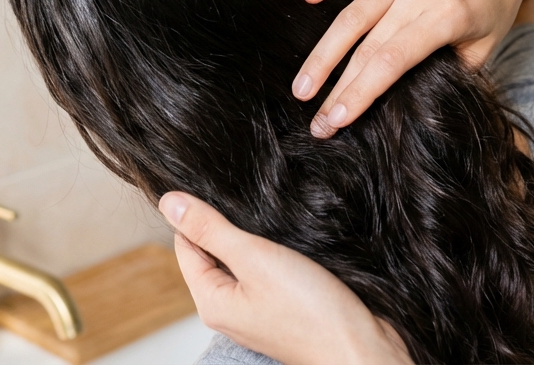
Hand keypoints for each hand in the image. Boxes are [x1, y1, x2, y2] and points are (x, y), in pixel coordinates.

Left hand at [159, 192, 410, 364]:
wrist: (364, 349)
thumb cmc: (313, 314)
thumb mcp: (255, 259)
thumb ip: (211, 230)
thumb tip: (169, 203)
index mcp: (211, 301)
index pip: (185, 244)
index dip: (196, 212)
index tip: (214, 185)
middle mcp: (230, 307)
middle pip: (213, 250)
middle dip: (228, 222)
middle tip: (249, 197)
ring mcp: (257, 308)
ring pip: (243, 258)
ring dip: (255, 235)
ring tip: (271, 215)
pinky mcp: (284, 305)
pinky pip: (268, 269)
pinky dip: (275, 250)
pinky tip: (290, 236)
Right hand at [296, 0, 533, 137]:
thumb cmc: (492, 7)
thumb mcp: (484, 49)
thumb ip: (449, 72)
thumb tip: (407, 102)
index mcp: (447, 17)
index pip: (392, 62)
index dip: (361, 92)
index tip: (337, 121)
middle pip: (366, 46)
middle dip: (337, 88)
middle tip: (316, 121)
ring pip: (352, 15)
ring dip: (322, 53)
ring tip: (302, 87)